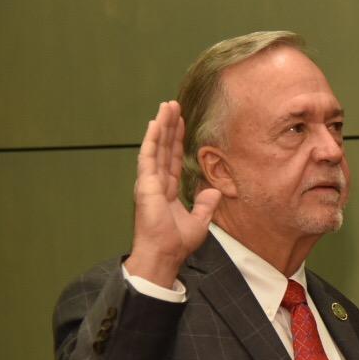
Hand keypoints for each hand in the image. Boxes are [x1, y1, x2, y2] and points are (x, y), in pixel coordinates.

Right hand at [123, 101, 221, 286]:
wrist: (165, 254)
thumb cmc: (177, 243)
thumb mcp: (199, 222)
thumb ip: (205, 205)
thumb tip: (213, 191)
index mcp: (168, 190)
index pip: (172, 159)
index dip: (176, 140)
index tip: (181, 122)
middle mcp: (157, 182)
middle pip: (164, 148)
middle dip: (169, 126)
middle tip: (173, 105)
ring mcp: (149, 182)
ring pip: (156, 147)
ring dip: (161, 126)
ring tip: (166, 106)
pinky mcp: (145, 183)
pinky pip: (148, 156)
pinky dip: (152, 139)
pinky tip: (156, 123)